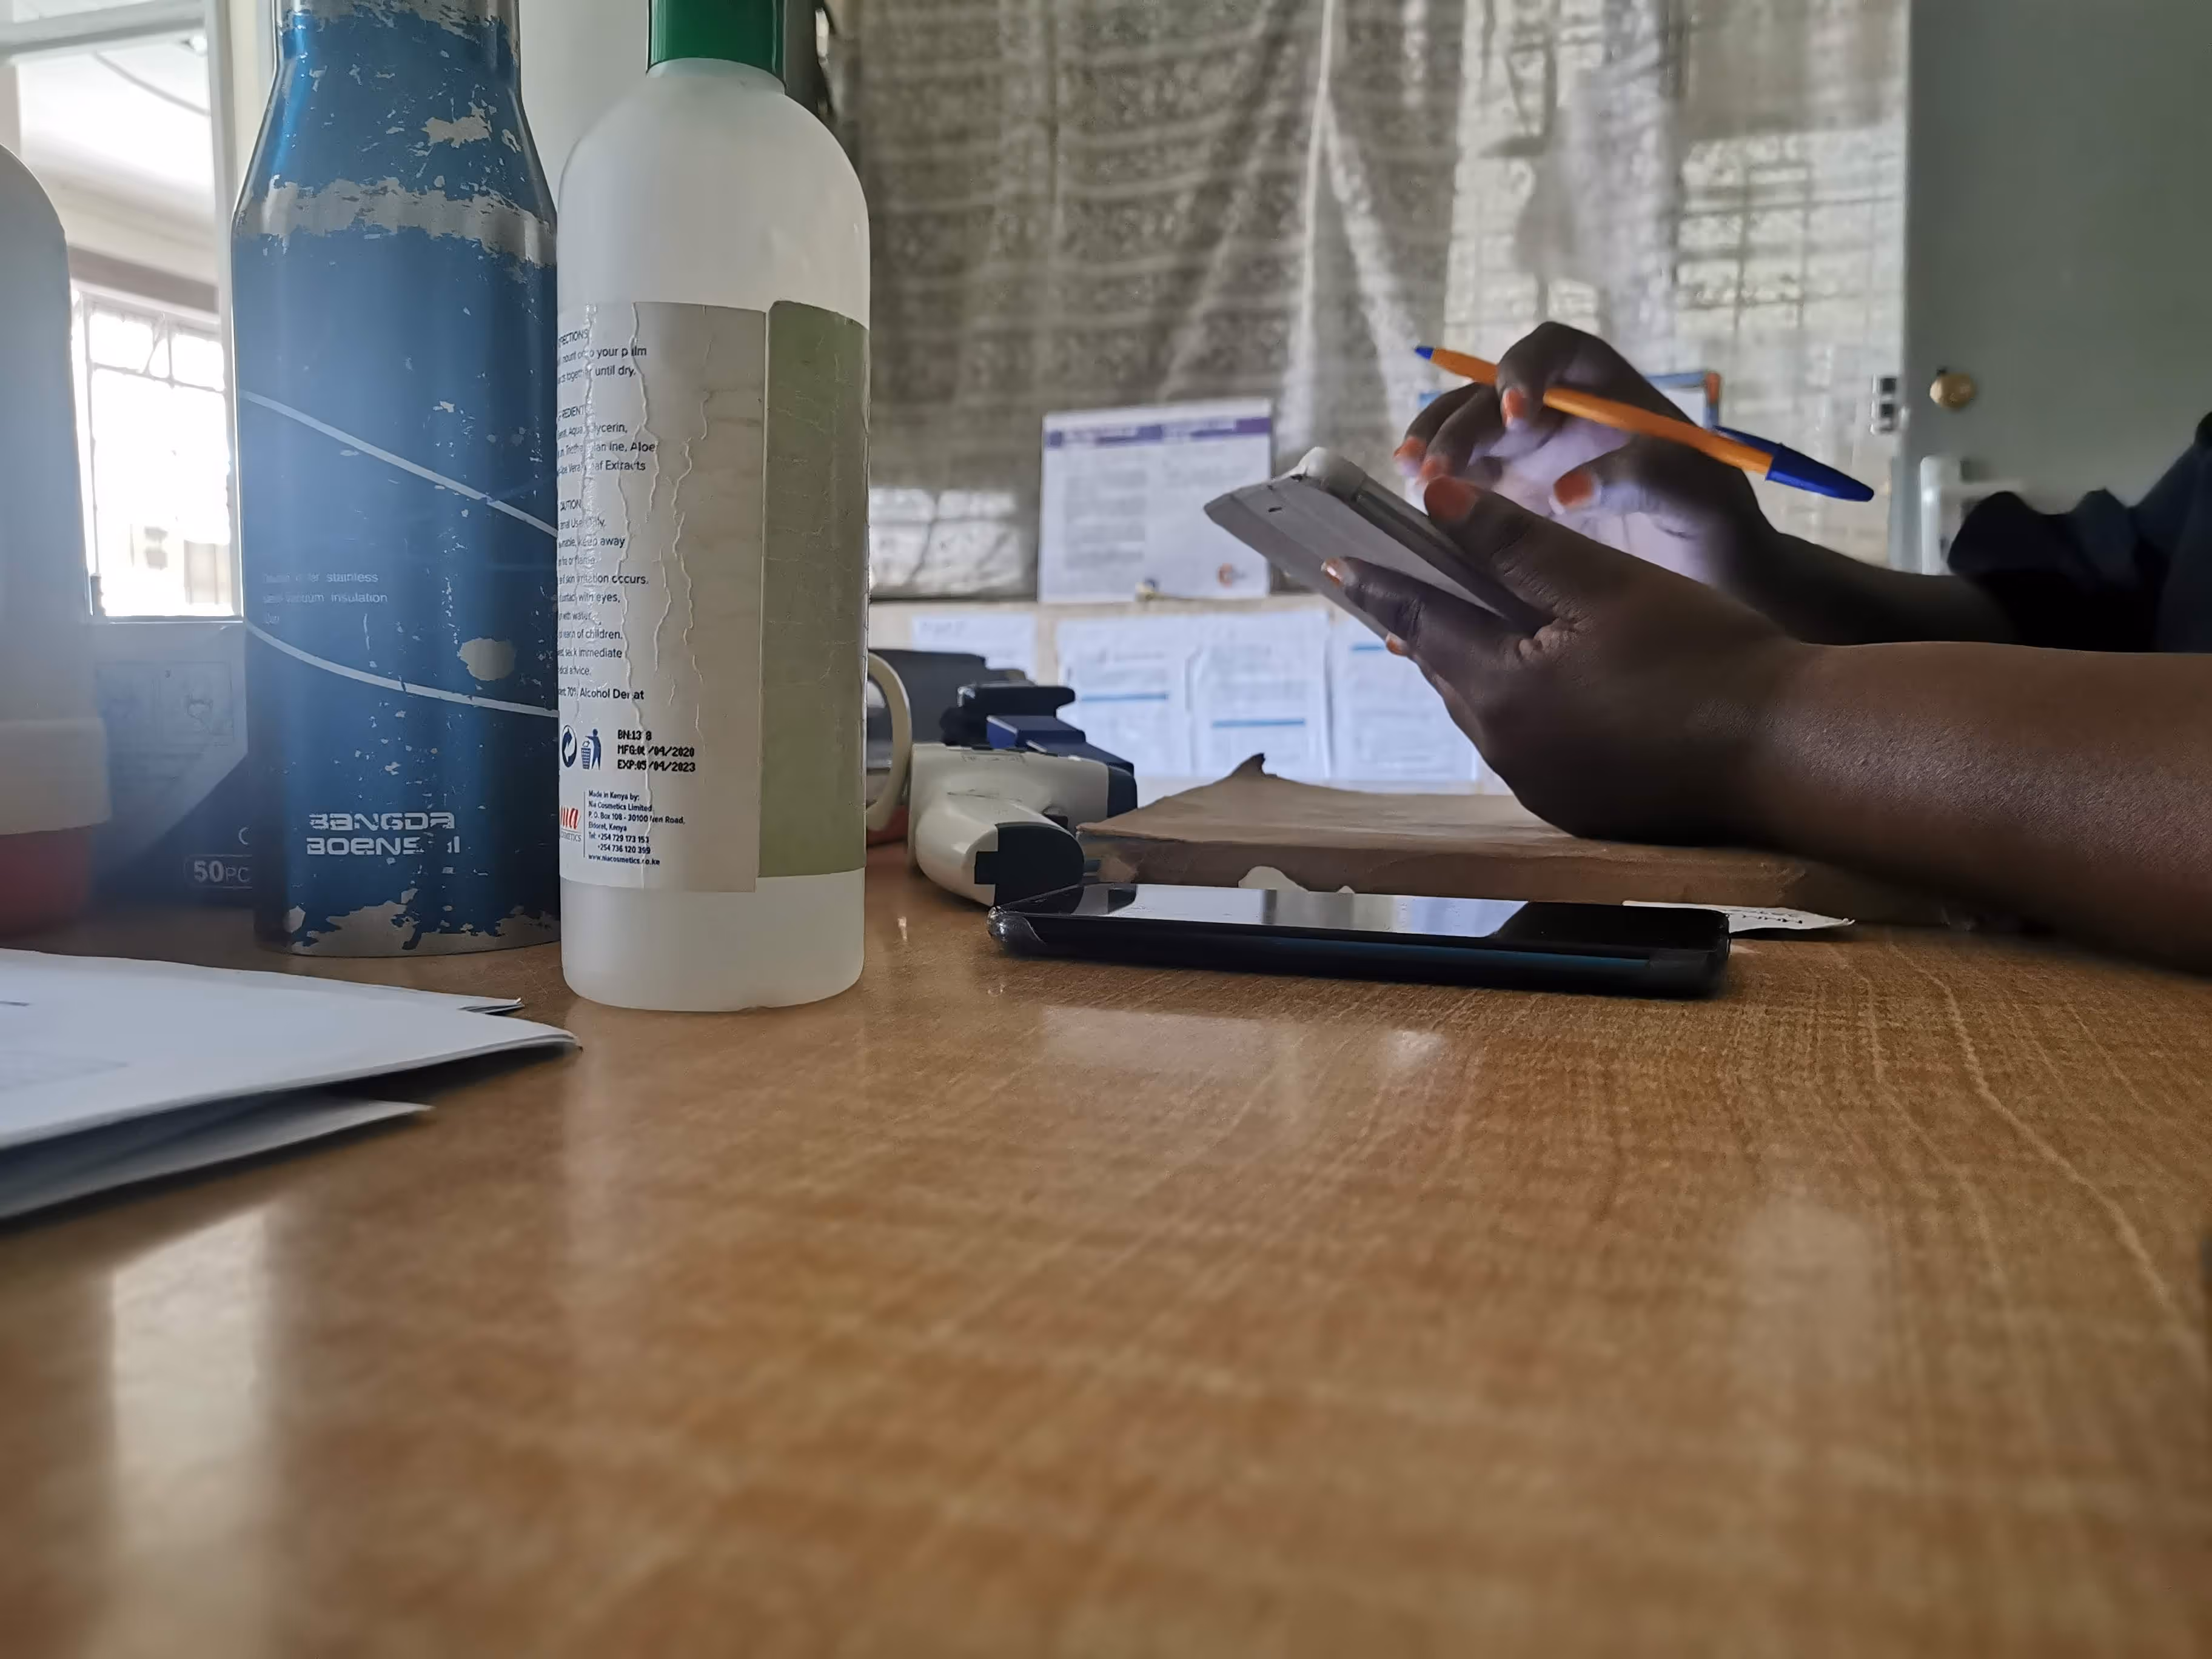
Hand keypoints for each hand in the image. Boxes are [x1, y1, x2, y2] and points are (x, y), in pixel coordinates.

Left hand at [1329, 475, 1812, 844]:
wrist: (1786, 750)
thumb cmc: (1704, 653)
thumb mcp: (1604, 581)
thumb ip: (1511, 542)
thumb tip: (1435, 498)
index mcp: (1500, 688)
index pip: (1420, 620)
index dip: (1380, 582)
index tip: (1336, 559)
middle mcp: (1504, 747)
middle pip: (1448, 667)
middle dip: (1428, 621)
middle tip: (1403, 580)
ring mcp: (1537, 785)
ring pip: (1484, 706)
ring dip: (1477, 662)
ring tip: (1469, 620)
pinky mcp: (1572, 805)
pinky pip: (1524, 740)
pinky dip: (1520, 701)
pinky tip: (1542, 677)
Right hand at [1397, 322, 1775, 590]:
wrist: (1714, 588)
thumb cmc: (1716, 530)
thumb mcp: (1698, 498)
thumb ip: (1640, 481)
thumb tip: (1562, 492)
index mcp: (1606, 393)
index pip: (1554, 352)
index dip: (1525, 370)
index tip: (1515, 416)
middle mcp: (1558, 416)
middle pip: (1490, 397)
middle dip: (1458, 425)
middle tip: (1434, 470)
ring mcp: (1527, 459)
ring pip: (1463, 435)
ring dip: (1433, 450)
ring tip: (1412, 480)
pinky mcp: (1507, 504)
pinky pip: (1459, 486)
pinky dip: (1434, 493)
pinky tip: (1415, 511)